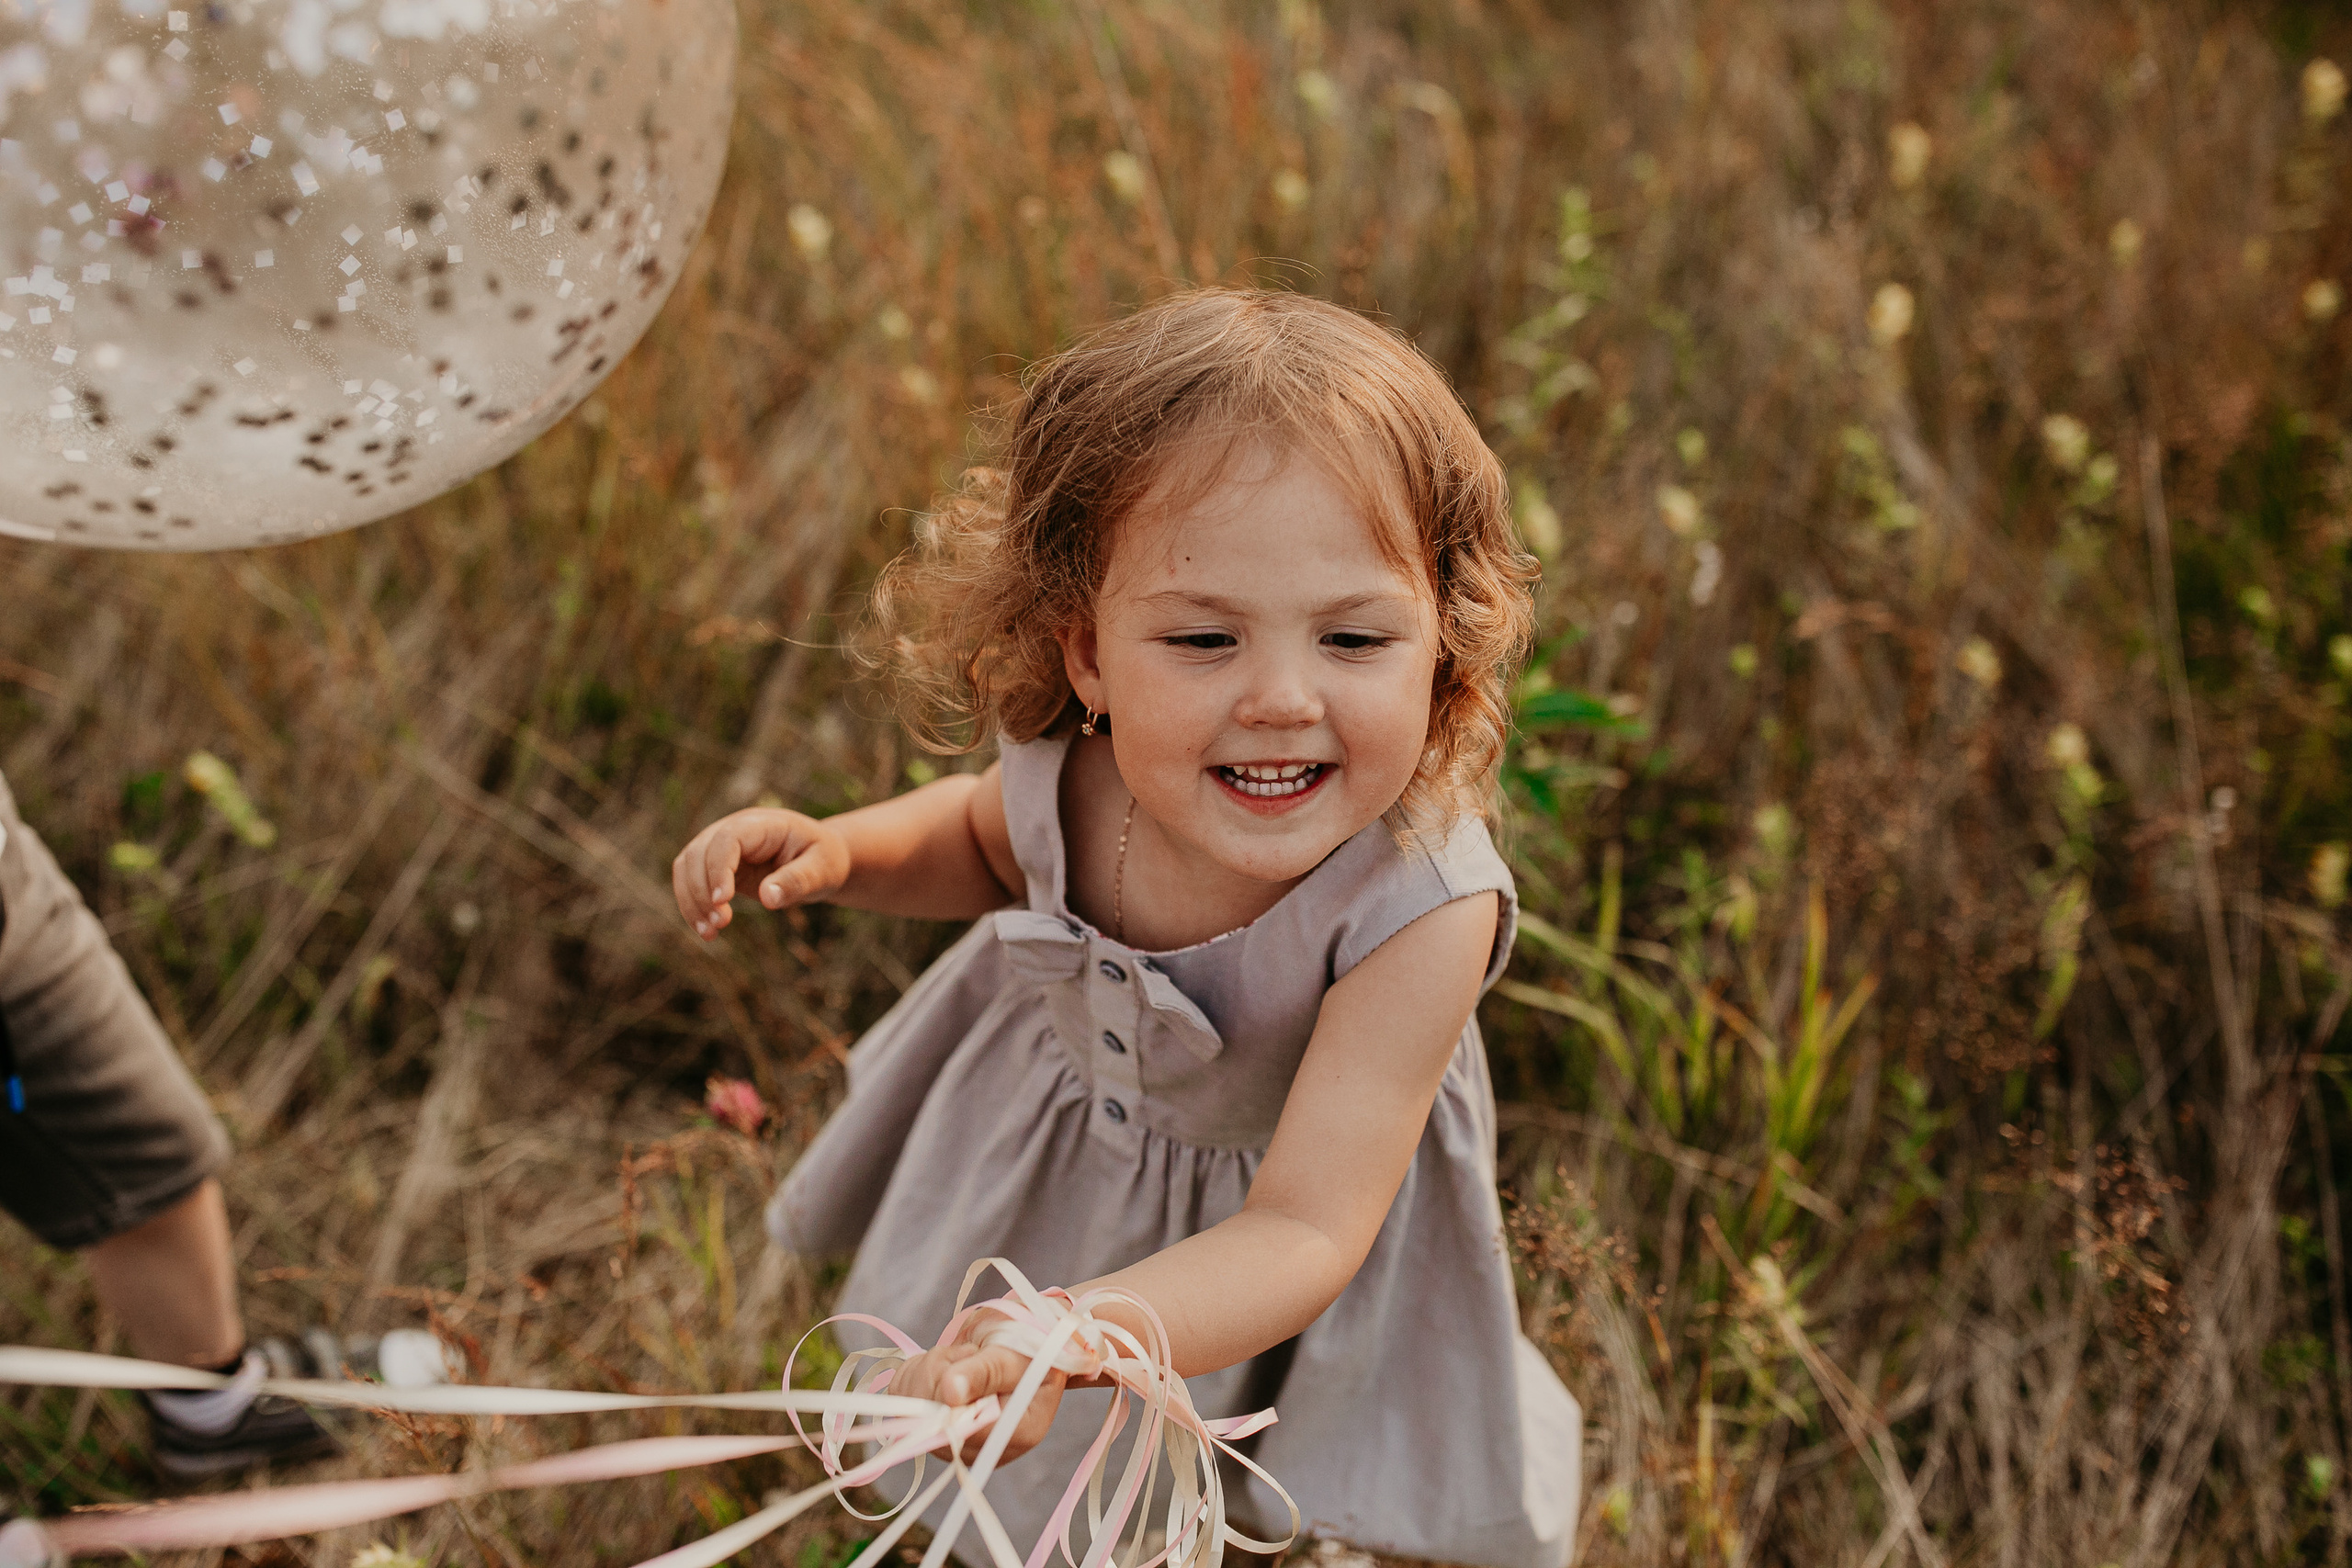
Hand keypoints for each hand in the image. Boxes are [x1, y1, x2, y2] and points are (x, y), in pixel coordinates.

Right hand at [670, 809, 850, 936]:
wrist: (818, 860)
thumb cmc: (823, 860)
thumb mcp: (822, 870)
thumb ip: (797, 881)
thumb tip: (768, 898)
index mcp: (762, 824)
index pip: (728, 838)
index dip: (719, 867)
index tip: (723, 901)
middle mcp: (734, 830)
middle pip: (699, 852)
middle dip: (702, 890)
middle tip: (721, 924)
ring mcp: (720, 846)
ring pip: (686, 867)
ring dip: (691, 901)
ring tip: (710, 934)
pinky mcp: (715, 866)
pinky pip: (690, 882)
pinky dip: (692, 906)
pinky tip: (706, 931)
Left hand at [890, 1334, 1067, 1465]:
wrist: (1015, 1340)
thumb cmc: (1027, 1346)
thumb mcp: (1014, 1354)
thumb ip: (986, 1372)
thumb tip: (950, 1393)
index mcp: (1015, 1436)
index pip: (962, 1432)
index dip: (950, 1397)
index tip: (968, 1357)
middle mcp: (980, 1447)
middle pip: (928, 1422)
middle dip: (940, 1372)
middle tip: (970, 1352)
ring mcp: (952, 1439)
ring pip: (908, 1406)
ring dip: (929, 1367)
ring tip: (962, 1356)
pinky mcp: (929, 1425)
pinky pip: (900, 1395)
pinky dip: (917, 1369)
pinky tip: (945, 1363)